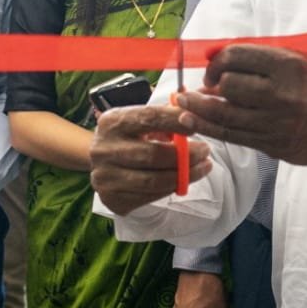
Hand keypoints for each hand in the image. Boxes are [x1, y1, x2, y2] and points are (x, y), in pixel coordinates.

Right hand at [88, 105, 212, 215]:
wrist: (100, 164)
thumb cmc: (127, 137)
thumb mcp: (138, 120)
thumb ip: (163, 115)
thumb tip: (191, 108)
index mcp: (111, 122)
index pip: (148, 118)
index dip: (174, 121)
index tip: (196, 125)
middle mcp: (104, 149)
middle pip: (153, 154)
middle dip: (186, 155)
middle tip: (206, 151)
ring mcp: (106, 177)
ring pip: (154, 181)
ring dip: (185, 175)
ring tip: (203, 167)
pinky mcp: (112, 199)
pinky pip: (150, 197)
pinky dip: (171, 188)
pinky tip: (183, 181)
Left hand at [179, 44, 306, 164]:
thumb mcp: (295, 59)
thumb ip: (255, 56)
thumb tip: (210, 55)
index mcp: (289, 66)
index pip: (238, 56)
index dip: (218, 60)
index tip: (214, 66)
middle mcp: (283, 94)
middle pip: (229, 86)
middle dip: (211, 83)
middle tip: (205, 85)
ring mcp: (277, 122)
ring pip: (224, 114)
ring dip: (197, 107)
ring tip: (182, 101)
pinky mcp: (272, 144)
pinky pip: (231, 135)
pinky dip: (207, 126)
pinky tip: (191, 120)